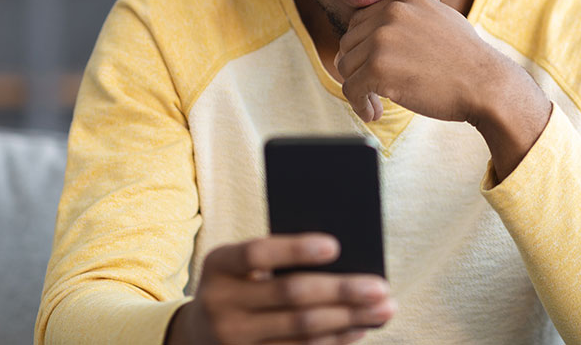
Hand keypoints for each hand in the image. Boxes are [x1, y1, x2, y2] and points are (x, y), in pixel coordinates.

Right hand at [166, 234, 395, 344]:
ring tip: (383, 309)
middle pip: (290, 296)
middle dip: (342, 291)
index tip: (336, 245)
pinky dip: (334, 342)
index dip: (296, 249)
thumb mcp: (239, 267)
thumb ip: (276, 260)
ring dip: (349, 320)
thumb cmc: (237, 285)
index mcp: (219, 265)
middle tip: (381, 287)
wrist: (196, 334)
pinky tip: (358, 329)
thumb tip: (344, 261)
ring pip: (302, 330)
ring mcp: (234, 340)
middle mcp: (221, 304)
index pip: (258, 254)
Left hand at [334, 0, 515, 123]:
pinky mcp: (378, 68)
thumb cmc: (466, 55)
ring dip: (359, 89)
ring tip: (376, 102)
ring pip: (346, 67)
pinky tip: (375, 112)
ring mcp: (382, 40)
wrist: (485, 84)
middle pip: (349, 44)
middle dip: (359, 68)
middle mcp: (390, 14)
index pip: (361, 22)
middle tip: (376, 87)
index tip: (380, 66)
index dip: (365, 48)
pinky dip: (359, 105)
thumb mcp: (444, 14)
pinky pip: (351, 89)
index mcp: (403, 0)